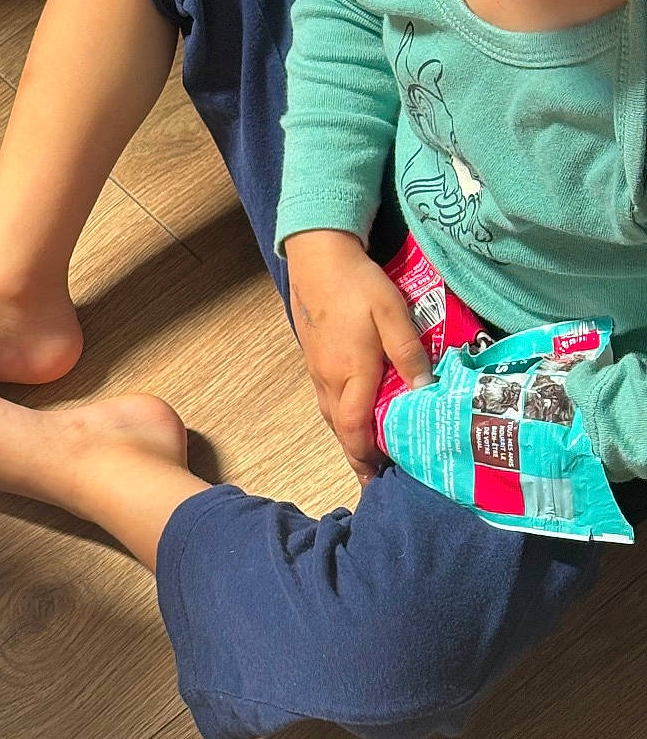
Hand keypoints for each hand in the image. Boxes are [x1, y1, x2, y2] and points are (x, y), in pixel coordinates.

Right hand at [284, 229, 433, 484]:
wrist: (317, 257)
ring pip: (331, 415)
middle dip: (358, 455)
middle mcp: (329, 379)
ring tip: (369, 452)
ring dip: (349, 436)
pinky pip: (327, 398)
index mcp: (351, 374)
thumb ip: (409, 353)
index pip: (354, 430)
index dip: (365, 459)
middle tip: (378, 476)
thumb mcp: (393, 314)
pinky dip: (342, 416)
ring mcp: (317, 369)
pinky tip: (356, 412)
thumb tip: (425, 391)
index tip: (378, 480)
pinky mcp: (314, 357)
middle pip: (340, 429)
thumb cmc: (359, 285)